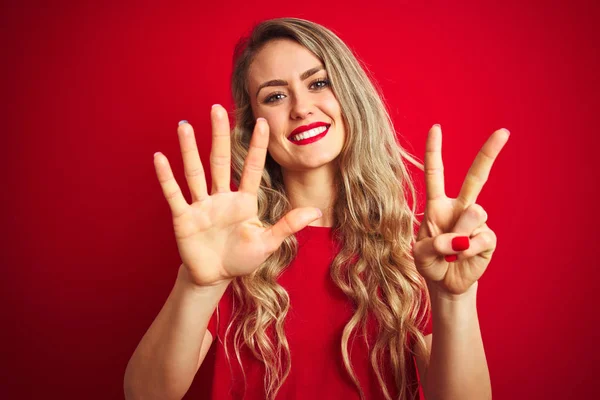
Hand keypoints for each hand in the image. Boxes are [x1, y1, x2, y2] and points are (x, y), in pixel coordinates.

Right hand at [153, 105, 321, 286]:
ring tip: (184, 125)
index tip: (262, 121)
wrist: (214, 277)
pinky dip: (166, 177)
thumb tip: (317, 210)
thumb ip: (288, 225)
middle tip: (217, 108)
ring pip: (195, 172)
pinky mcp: (184, 218)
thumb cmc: (242, 258)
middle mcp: (222, 197)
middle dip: (219, 135)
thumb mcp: (267, 242)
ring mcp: (201, 205)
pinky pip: (174, 194)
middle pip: (220, 160)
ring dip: (189, 149)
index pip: (252, 168)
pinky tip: (159, 157)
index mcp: (244, 201)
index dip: (257, 146)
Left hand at [413, 125, 509, 295]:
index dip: (434, 151)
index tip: (436, 127)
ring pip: (474, 213)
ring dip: (457, 234)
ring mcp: (476, 222)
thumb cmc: (431, 263)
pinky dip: (466, 250)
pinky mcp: (488, 239)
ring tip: (449, 251)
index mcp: (438, 205)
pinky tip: (460, 258)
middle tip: (504, 131)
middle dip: (489, 153)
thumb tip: (458, 239)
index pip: (436, 173)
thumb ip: (432, 244)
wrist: (446, 284)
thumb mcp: (420, 254)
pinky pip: (479, 238)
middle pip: (476, 177)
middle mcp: (459, 208)